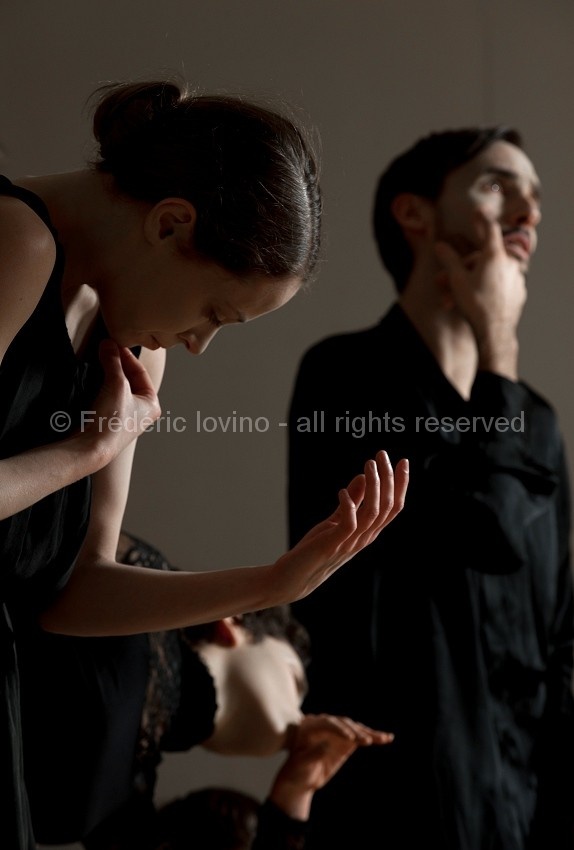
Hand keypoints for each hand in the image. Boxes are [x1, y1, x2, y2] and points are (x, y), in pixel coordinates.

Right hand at [84, 340, 161, 454]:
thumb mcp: (116, 385)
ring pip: (117, 388)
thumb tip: (108, 343)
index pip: (141, 372)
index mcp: (152, 405)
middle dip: (117, 364)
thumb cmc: (112, 421)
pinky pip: (107, 397)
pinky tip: (92, 379)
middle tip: (105, 349)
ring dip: (107, 374)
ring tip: (99, 360)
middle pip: (129, 379)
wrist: (91, 448)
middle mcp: (141, 412)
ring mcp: (125, 417)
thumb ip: (113, 361)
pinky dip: (101, 385)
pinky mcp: (109, 421)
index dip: (127, 356)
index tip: (113, 343)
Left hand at [269, 713, 393, 818]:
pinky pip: (360, 737)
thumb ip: (313, 755)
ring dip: (369, 733)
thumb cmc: (296, 771)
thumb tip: (326, 746)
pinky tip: (386, 738)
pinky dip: (373, 737)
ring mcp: (336, 733)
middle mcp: (325, 725)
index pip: (327, 723)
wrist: (299, 779)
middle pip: (344, 724)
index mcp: (310, 726)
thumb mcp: (301, 765)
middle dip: (356, 731)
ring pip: (355, 729)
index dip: (339, 729)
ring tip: (384, 738)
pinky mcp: (346, 742)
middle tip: (366, 740)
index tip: (350, 738)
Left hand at [273, 451, 407, 601]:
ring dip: (373, 486)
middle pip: (388, 507)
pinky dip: (349, 506)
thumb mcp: (336, 521)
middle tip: (382, 455)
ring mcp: (351, 542)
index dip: (401, 484)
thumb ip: (352, 502)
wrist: (294, 577)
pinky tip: (342, 491)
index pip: (394, 507)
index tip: (403, 461)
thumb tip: (364, 477)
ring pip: (373, 512)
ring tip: (368, 465)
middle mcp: (365, 537)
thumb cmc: (315, 550)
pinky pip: (349, 524)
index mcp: (369, 532)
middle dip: (389, 479)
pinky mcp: (333, 545)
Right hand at [434, 215, 524, 376]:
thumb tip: (440, 246)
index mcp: (495, 256)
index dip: (482, 219)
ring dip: (470, 282)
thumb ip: (449, 260)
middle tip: (443, 282)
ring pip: (489, 274)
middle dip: (462, 269)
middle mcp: (509, 263)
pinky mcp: (518, 291)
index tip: (477, 211)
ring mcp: (516, 278)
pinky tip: (473, 302)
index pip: (489, 229)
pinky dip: (486, 288)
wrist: (495, 333)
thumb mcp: (457, 280)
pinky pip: (499, 285)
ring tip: (453, 299)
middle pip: (484, 259)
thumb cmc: (476, 306)